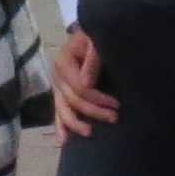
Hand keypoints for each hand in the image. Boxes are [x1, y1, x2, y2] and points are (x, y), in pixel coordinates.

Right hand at [52, 25, 115, 139]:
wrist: (93, 34)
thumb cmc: (97, 37)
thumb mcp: (96, 42)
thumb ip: (92, 60)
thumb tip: (86, 84)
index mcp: (63, 62)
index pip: (78, 88)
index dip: (97, 98)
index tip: (117, 104)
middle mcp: (56, 75)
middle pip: (71, 100)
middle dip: (93, 111)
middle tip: (115, 118)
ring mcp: (57, 85)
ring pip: (61, 109)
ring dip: (75, 123)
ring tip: (90, 133)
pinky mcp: (61, 93)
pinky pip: (58, 111)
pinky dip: (60, 126)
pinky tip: (63, 141)